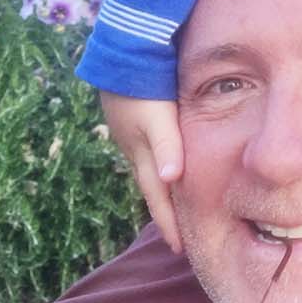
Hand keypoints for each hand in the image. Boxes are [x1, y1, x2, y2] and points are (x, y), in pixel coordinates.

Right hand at [100, 92, 184, 253]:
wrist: (120, 52)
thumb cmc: (143, 85)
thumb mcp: (157, 116)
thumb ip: (167, 144)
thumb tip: (172, 179)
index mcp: (142, 154)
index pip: (158, 198)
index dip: (170, 224)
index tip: (181, 251)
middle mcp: (135, 149)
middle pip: (153, 189)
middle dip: (166, 214)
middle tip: (179, 240)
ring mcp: (133, 134)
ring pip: (151, 171)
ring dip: (162, 191)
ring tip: (173, 207)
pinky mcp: (135, 119)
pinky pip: (150, 152)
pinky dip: (160, 166)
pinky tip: (167, 164)